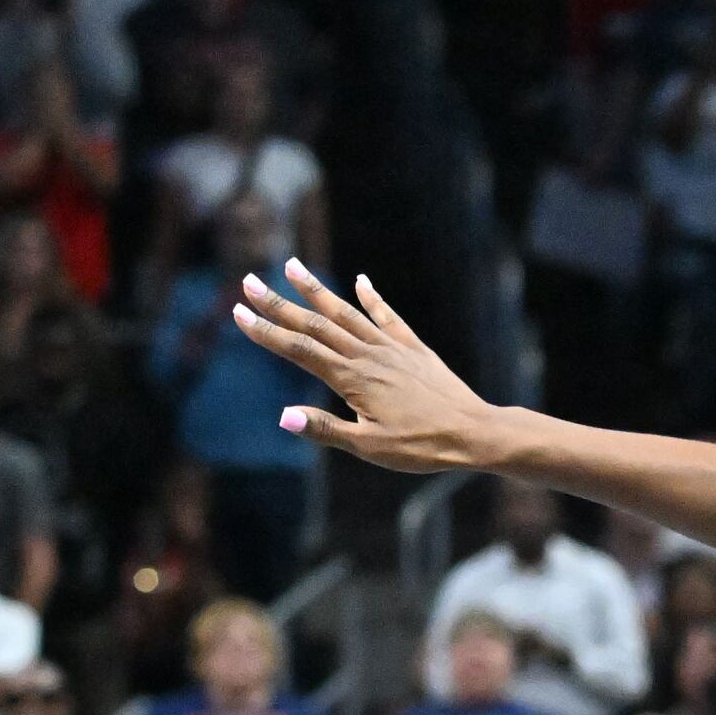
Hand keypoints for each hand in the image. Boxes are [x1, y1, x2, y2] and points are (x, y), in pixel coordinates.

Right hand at [232, 261, 507, 473]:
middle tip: (249, 281)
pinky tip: (361, 281)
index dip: (267, 332)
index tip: (239, 313)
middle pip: (316, 324)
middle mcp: (369, 356)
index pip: (300, 350)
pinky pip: (389, 318)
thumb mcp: (371, 447)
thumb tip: (283, 417)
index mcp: (352, 379)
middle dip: (280, 304)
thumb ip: (327, 430)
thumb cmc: (424, 446)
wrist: (476, 433)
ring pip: (348, 313)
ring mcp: (393, 349)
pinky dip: (373, 298)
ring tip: (293, 266)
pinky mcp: (415, 350)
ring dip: (318, 291)